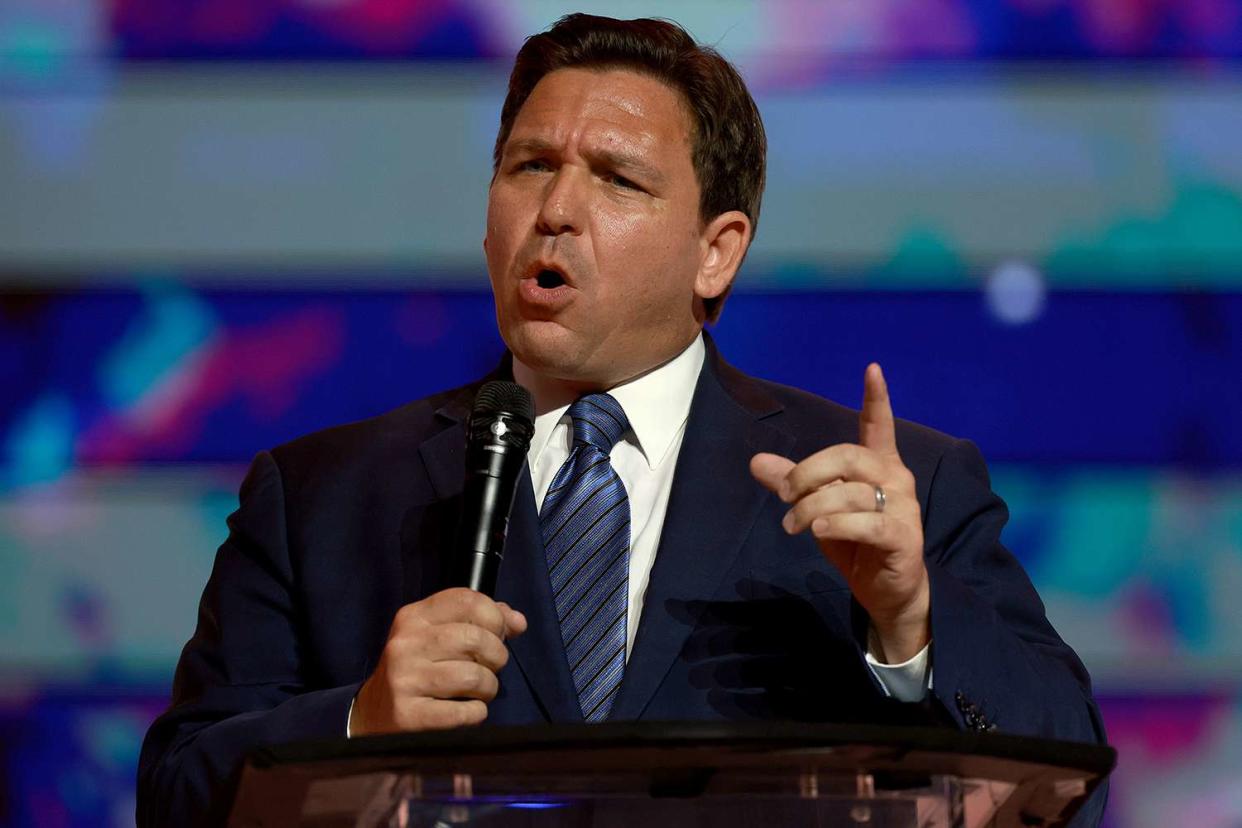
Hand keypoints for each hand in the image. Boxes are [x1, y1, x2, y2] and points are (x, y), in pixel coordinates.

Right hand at [349, 588, 527, 735]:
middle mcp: (405, 644)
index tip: (500, 633)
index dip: (495, 616)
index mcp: (413, 617)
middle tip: (489, 668)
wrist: (373, 715)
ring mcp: (404, 680)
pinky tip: (464, 711)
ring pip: (475, 676)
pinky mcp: (409, 715)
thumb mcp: (438, 636)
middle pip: (476, 639)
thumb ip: (479, 621)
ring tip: (477, 692)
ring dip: (488, 688)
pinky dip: (476, 713)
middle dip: (497, 656)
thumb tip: (518, 621)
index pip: (467, 599)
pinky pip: (466, 712)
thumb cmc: (418, 670)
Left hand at [750, 364, 928, 662]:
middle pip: (847, 456)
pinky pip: (866, 523)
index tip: (872, 369)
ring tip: (794, 525)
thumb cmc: (854, 544)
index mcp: (878, 466)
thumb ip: (793, 483)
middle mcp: (895, 479)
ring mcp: (903, 508)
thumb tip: (755, 461)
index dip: (877, 399)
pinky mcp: (903, 536)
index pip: (879, 425)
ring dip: (812, 507)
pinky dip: (837, 525)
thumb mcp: (818, 509)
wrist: (888, 593)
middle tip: (784, 495)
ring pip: (850, 492)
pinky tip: (817, 530)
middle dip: (807, 473)